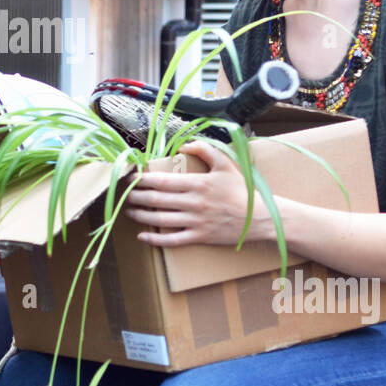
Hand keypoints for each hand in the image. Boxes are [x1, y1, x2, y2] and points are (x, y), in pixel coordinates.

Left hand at [124, 140, 278, 248]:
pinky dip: (155, 239)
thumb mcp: (226, 164)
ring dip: (142, 215)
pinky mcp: (200, 237)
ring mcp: (196, 222)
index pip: (163, 181)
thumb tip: (183, 146)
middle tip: (125, 194)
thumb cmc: (241, 190)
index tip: (132, 177)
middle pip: (158, 200)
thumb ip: (205, 150)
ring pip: (161, 220)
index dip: (144, 179)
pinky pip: (173, 240)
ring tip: (130, 211)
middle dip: (137, 196)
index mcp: (199, 184)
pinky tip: (143, 236)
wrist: (260, 218)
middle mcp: (194, 203)